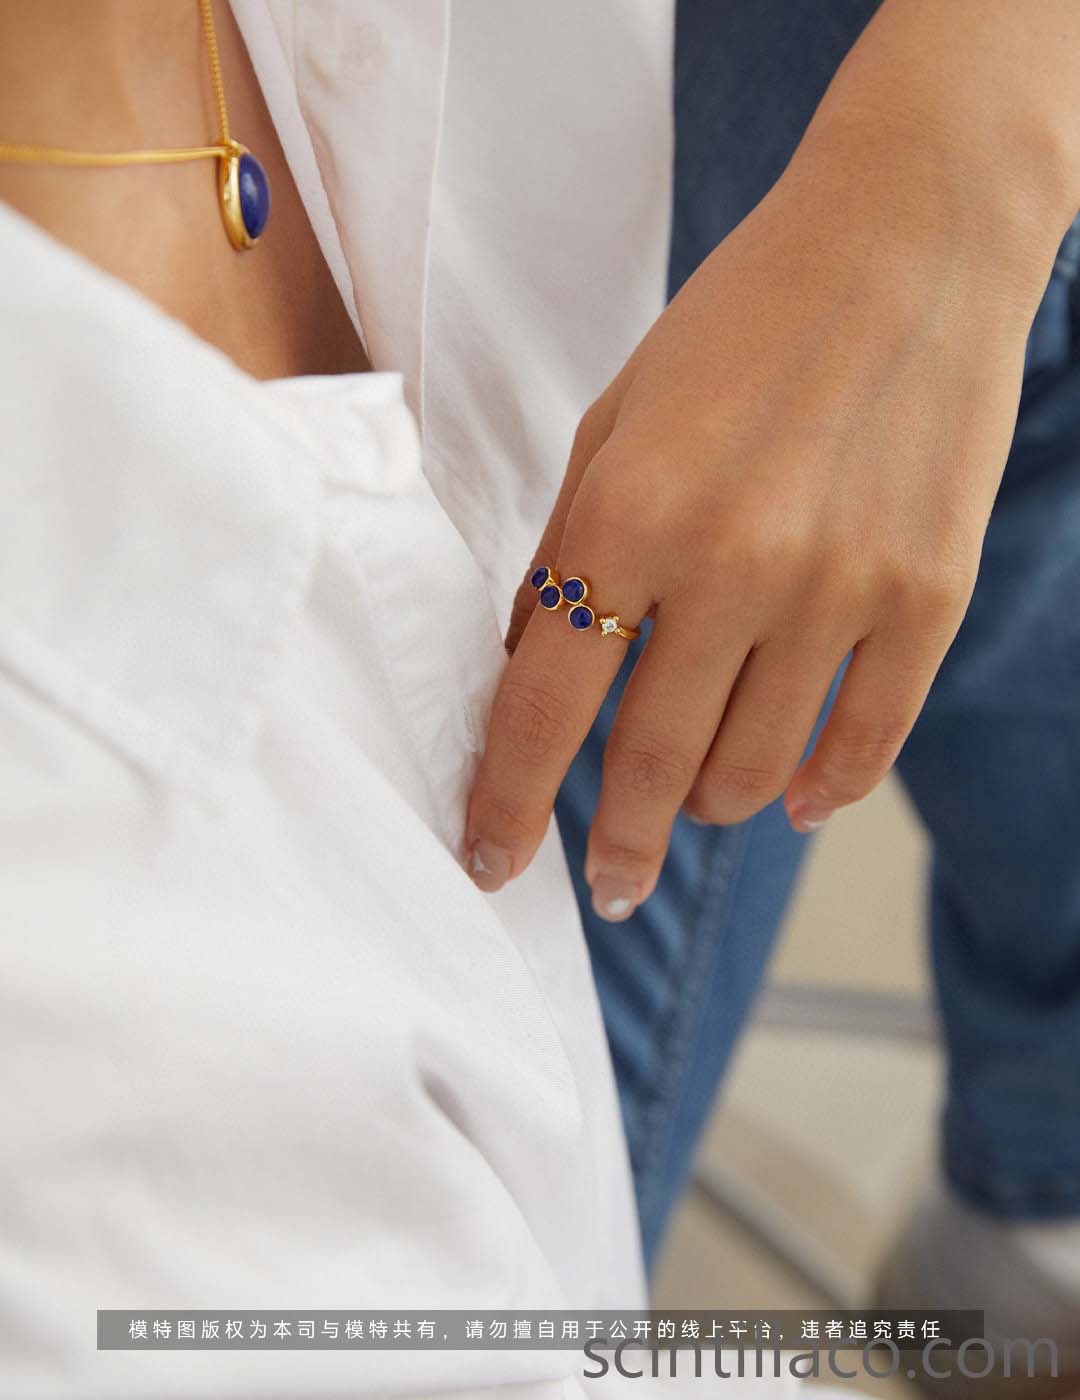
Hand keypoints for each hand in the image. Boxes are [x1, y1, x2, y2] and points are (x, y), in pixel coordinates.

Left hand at [465, 102, 1066, 921]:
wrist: (906, 240)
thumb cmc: (739, 325)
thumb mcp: (614, 422)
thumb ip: (568, 551)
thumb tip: (530, 669)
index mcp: (629, 513)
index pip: (543, 706)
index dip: (510, 802)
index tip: (491, 860)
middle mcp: (732, 564)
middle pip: (651, 764)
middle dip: (619, 845)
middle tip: (611, 882)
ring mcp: (840, 587)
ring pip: (754, 771)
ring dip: (710, 810)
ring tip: (696, 803)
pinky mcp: (927, 597)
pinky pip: (864, 745)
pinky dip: (818, 792)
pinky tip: (790, 800)